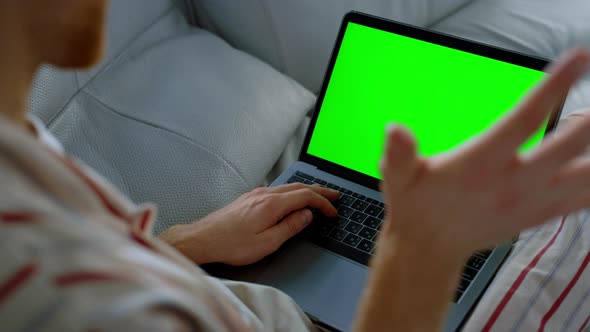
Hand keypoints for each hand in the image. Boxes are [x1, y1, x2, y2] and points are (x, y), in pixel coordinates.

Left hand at [160, 184, 338, 265]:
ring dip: (306, 190)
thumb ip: (290, 227)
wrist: (203, 239)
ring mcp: (255, 194)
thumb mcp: (267, 242)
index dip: (323, 203)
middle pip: (299, 186)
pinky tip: (293, 199)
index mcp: (272, 204)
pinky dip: (292, 193)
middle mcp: (264, 194)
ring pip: (288, 187)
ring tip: (319, 196)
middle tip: (335, 196)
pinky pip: (277, 190)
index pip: (306, 196)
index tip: (333, 211)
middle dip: (320, 190)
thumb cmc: (232, 244)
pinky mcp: (249, 198)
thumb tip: (306, 216)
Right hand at [353, 49, 589, 331]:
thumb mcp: (397, 178)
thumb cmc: (416, 207)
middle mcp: (512, 183)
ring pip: (584, 177)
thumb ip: (397, 154)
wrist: (429, 249)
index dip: (554, 88)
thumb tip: (395, 129)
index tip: (578, 60)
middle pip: (568, 148)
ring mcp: (530, 201)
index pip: (524, 120)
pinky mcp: (539, 215)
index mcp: (480, 165)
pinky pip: (582, 199)